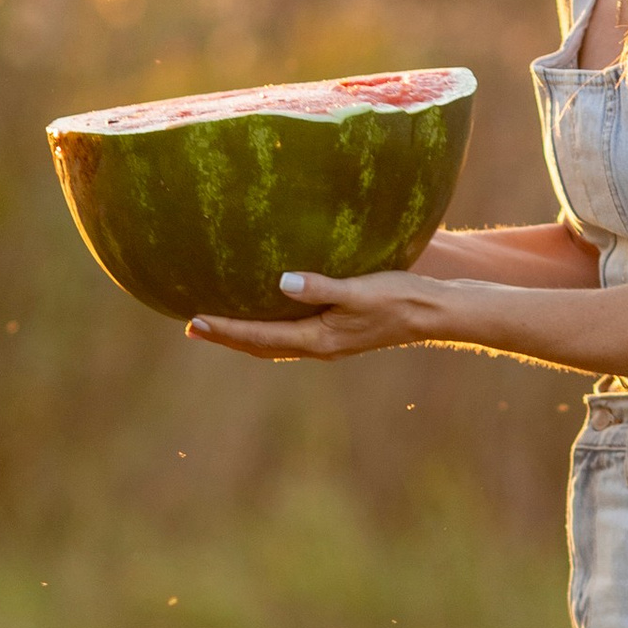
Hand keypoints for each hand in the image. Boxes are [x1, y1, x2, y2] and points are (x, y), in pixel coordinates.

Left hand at [187, 266, 466, 359]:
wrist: (434, 313)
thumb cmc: (400, 297)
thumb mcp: (360, 290)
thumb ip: (321, 286)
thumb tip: (282, 281)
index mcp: (319, 339)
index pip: (260, 335)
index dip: (226, 329)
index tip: (196, 321)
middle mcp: (319, 346)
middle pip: (260, 345)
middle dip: (227, 336)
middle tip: (193, 327)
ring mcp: (328, 341)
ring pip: (274, 342)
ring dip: (243, 335)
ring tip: (216, 324)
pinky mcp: (337, 333)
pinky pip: (290, 334)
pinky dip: (267, 328)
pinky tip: (263, 311)